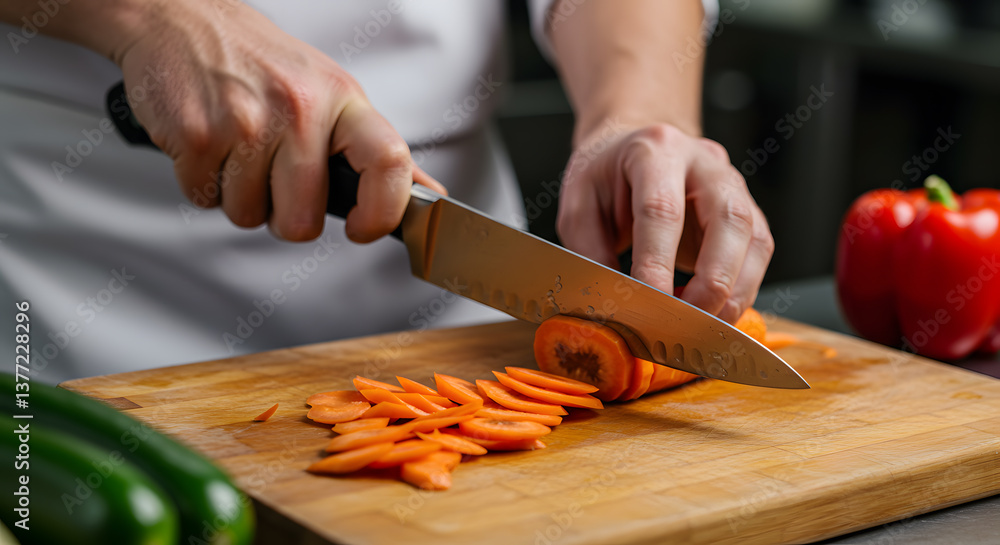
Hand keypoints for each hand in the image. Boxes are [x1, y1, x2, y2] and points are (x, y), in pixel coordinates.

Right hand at [114, 0, 442, 241]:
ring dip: (239, 196)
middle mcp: (299, 107)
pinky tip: (209, 144)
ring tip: (237, 149)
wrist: (180, 18)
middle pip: (303, 220)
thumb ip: (375, 150)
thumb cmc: (260, 62)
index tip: (366, 229)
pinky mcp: (197, 134)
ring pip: (248, 215)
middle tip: (275, 181)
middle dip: (285, 217)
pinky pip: (205, 198)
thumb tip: (428, 197)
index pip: (389, 160)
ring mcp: (247, 122)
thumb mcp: (331, 93)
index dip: (384, 211)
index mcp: (341, 99)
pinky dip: (202, 182)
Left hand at [556, 122, 773, 322]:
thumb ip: (590, 253)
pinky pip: (759, 254)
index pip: (662, 210)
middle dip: (710, 282)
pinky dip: (741, 291)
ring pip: (755, 240)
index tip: (649, 304)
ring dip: (733, 293)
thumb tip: (614, 304)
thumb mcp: (578, 206)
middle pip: (728, 221)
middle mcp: (704, 162)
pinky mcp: (748, 212)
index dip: (657, 262)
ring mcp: (733, 185)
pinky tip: (715, 312)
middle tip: (684, 321)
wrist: (632, 148)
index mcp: (654, 151)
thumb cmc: (606, 176)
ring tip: (701, 325)